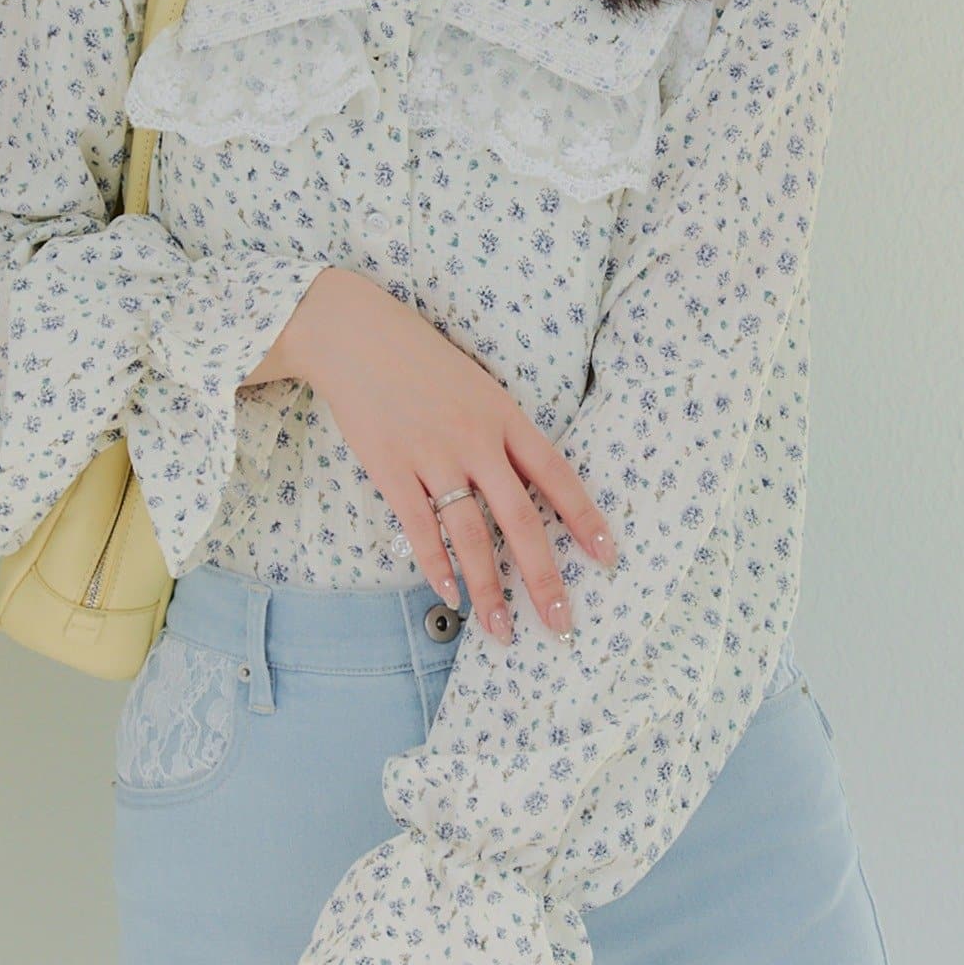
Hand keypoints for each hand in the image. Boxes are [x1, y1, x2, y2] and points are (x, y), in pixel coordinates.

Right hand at [264, 267, 620, 643]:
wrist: (357, 336)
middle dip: (542, 576)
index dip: (584, 519)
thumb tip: (530, 488)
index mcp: (504, 416)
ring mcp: (431, 455)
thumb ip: (504, 434)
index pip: (556, 475)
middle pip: (519, 519)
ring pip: (469, 534)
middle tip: (560, 621)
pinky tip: (449, 595)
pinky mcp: (390, 468)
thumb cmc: (421, 362)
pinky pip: (419, 527)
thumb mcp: (478, 387)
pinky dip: (435, 565)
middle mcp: (474, 439)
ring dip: (488, 588)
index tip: (606, 558)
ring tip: (501, 629)